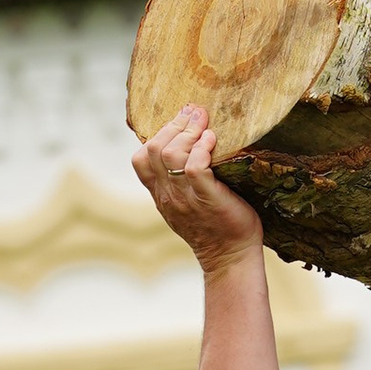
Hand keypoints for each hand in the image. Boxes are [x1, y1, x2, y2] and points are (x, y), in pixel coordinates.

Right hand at [131, 105, 264, 274]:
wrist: (230, 258)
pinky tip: (213, 140)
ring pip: (171, 153)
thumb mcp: (188, 202)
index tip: (179, 120)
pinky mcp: (206, 199)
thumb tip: (190, 141)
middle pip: (154, 149)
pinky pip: (195, 167)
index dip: (157, 133)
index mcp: (160, 195)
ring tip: (205, 123)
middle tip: (195, 112)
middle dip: (175, 124)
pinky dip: (203, 148)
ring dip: (190, 131)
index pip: (140, 159)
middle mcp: (168, 195)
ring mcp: (185, 198)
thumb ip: (181, 177)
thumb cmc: (217, 225)